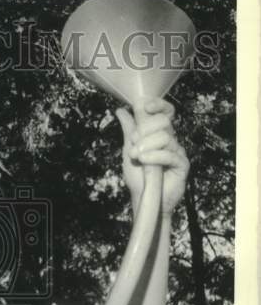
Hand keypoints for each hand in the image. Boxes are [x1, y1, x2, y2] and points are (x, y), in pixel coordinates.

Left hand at [115, 98, 189, 215]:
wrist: (143, 198)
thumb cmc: (138, 177)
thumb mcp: (129, 150)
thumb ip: (128, 130)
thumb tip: (121, 110)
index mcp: (159, 134)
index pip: (165, 112)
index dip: (158, 105)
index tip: (144, 106)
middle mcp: (170, 140)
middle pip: (164, 121)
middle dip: (145, 129)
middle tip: (133, 143)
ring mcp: (177, 152)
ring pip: (166, 137)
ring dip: (147, 145)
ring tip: (136, 156)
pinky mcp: (182, 165)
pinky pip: (170, 154)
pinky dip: (154, 156)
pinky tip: (144, 160)